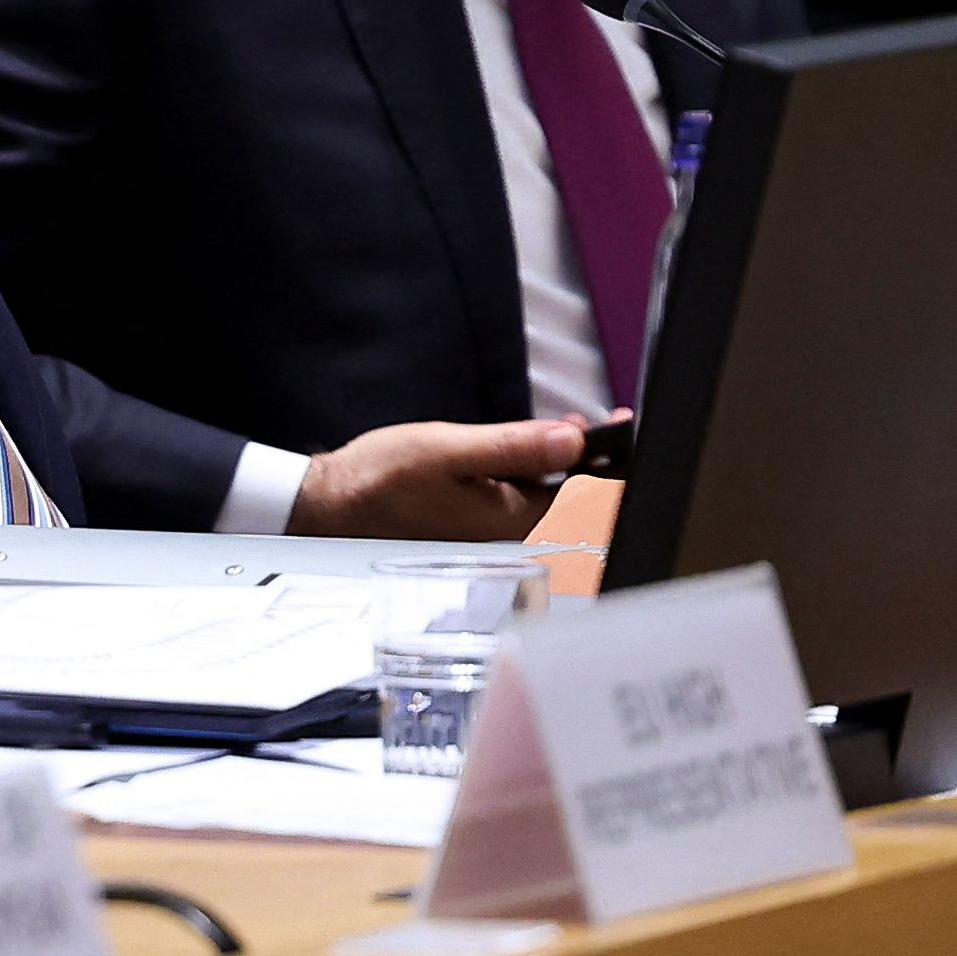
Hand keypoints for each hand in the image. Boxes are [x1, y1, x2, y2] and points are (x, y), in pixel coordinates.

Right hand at [291, 415, 589, 541]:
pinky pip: (527, 496)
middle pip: (576, 496)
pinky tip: (530, 450)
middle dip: (592, 457)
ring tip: (568, 429)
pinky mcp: (481, 522)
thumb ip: (513, 446)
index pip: (587, 492)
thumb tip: (572, 438)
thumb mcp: (448, 451)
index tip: (624, 423)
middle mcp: (513, 532)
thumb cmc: (380, 480)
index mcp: (515, 519)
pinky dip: (538, 471)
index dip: (614, 457)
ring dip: (566, 462)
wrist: (332, 505)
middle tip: (595, 423)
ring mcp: (497, 530)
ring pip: (553, 494)